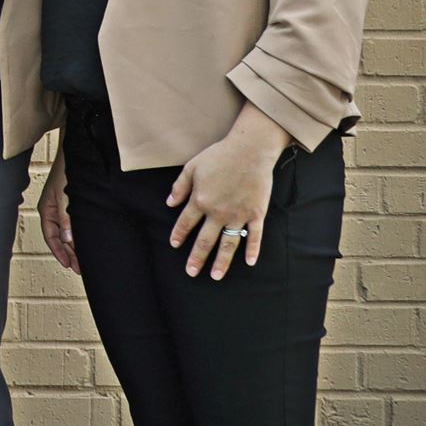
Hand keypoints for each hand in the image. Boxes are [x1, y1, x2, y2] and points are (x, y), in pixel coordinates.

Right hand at [38, 148, 76, 272]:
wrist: (76, 153)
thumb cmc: (67, 171)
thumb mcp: (65, 197)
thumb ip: (65, 219)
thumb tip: (67, 240)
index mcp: (47, 209)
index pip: (51, 237)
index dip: (59, 252)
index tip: (69, 265)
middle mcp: (54, 210)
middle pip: (60, 238)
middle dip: (69, 254)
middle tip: (80, 268)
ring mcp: (63, 207)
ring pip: (68, 233)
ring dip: (75, 246)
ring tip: (84, 260)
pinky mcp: (73, 203)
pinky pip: (75, 225)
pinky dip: (79, 235)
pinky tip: (86, 241)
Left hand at [167, 117, 285, 279]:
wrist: (250, 150)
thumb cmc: (219, 155)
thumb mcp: (192, 167)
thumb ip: (179, 187)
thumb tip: (168, 203)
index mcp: (200, 200)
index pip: (185, 223)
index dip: (179, 235)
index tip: (175, 245)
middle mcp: (217, 211)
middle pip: (205, 240)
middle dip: (197, 258)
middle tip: (191, 272)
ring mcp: (238, 214)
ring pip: (228, 243)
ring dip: (222, 261)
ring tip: (215, 276)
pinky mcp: (256, 213)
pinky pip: (254, 235)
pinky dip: (252, 250)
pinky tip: (249, 262)